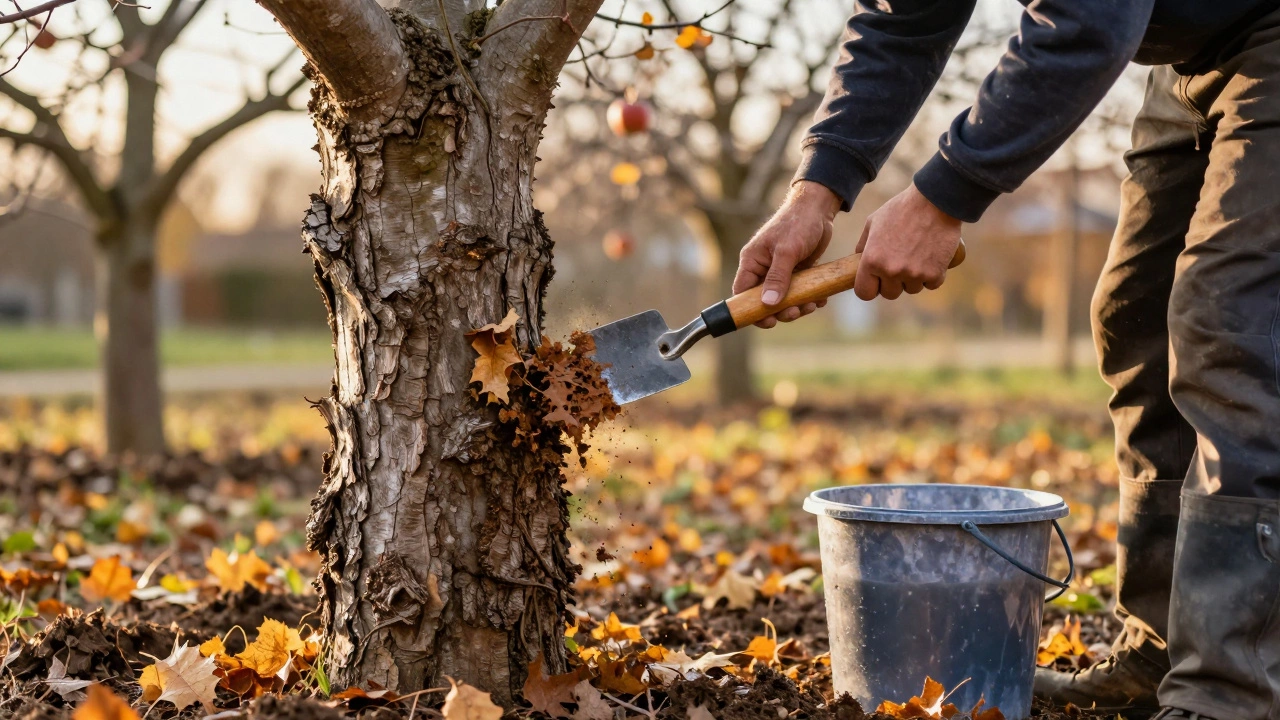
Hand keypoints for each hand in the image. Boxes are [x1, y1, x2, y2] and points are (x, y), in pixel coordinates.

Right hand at [733, 181, 841, 328]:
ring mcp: (779, 271)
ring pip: (783, 299)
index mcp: (752, 261)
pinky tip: (819, 299)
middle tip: (797, 311)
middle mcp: (763, 268)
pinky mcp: (796, 271)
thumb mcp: (787, 250)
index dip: (751, 310)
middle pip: (764, 301)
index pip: (742, 292)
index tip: (769, 321)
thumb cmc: (798, 223)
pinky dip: (808, 298)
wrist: (818, 209)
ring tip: (812, 304)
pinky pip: (798, 292)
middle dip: (781, 311)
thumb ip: (777, 277)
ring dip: (797, 306)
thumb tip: (768, 304)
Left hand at [854, 183, 960, 300]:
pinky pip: (930, 284)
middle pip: (889, 294)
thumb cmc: (902, 208)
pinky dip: (932, 275)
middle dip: (893, 283)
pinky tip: (931, 258)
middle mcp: (891, 271)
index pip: (864, 292)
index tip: (877, 281)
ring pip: (911, 289)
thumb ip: (863, 245)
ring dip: (913, 278)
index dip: (870, 287)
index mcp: (872, 260)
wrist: (935, 200)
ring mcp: (914, 274)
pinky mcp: (935, 274)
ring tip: (917, 256)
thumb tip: (857, 260)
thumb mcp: (874, 222)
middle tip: (900, 264)